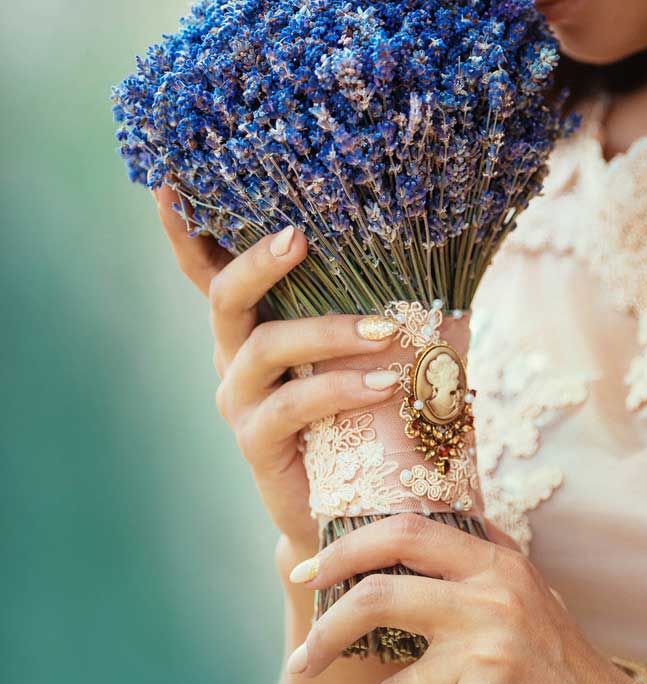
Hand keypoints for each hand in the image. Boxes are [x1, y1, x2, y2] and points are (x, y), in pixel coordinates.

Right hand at [153, 183, 400, 551]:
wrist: (358, 502)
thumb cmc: (369, 406)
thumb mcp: (368, 344)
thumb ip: (379, 297)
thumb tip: (438, 240)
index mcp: (253, 318)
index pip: (208, 265)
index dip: (185, 227)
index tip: (170, 181)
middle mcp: (234, 353)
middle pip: (225, 294)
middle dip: (259, 259)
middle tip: (301, 237)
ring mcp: (241, 398)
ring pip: (265, 347)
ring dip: (329, 330)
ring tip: (387, 329)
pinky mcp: (258, 442)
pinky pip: (291, 406)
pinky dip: (340, 387)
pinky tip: (383, 383)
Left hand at [283, 513, 646, 683]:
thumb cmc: (560, 673)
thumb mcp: (522, 600)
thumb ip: (471, 567)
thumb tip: (392, 536)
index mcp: (497, 564)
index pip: (406, 529)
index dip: (348, 546)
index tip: (310, 570)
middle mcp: (493, 595)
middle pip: (376, 595)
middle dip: (326, 631)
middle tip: (304, 661)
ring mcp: (489, 647)